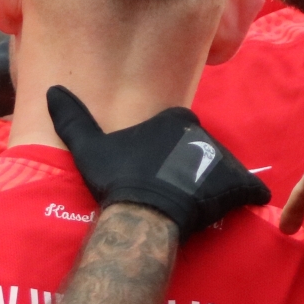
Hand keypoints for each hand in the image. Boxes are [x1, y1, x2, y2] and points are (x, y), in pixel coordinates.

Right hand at [48, 87, 268, 240]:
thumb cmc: (118, 179)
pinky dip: (249, 195)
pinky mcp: (234, 185)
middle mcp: (201, 133)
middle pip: (200, 148)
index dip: (167, 150)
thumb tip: (52, 90)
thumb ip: (72, 118)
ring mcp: (220, 160)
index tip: (156, 170)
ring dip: (214, 182)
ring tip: (198, 204)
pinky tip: (241, 204)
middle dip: (192, 165)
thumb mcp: (89, 147)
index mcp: (173, 119)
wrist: (142, 214)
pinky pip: (251, 188)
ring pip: (221, 167)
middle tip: (175, 190)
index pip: (177, 128)